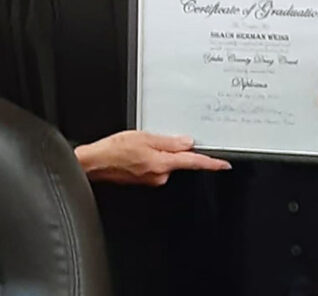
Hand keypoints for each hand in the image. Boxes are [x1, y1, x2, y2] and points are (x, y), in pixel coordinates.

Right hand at [74, 130, 231, 185]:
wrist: (94, 164)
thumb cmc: (113, 151)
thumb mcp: (143, 137)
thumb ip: (168, 141)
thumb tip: (187, 143)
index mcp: (162, 164)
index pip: (193, 163)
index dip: (211, 163)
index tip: (224, 164)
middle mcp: (159, 175)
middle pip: (178, 160)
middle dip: (171, 148)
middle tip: (152, 138)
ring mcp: (151, 180)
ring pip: (165, 162)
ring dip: (158, 152)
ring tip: (137, 145)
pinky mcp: (144, 180)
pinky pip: (155, 166)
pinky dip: (150, 158)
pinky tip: (134, 153)